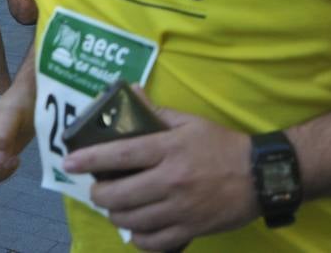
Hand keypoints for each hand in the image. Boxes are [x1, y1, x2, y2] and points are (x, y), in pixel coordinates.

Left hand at [65, 95, 258, 250]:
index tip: (70, 162)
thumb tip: (130, 92)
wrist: (260, 175)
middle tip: (99, 189)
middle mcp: (171, 180)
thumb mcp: (190, 122)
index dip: (90, 159)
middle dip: (99, 194)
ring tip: (116, 206)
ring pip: (130, 219)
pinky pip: (152, 242)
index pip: (120, 155)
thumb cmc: (222, 145)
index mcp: (169, 149)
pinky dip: (139, 237)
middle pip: (118, 195)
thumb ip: (156, 111)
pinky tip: (137, 227)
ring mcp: (180, 209)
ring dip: (116, 214)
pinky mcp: (190, 230)